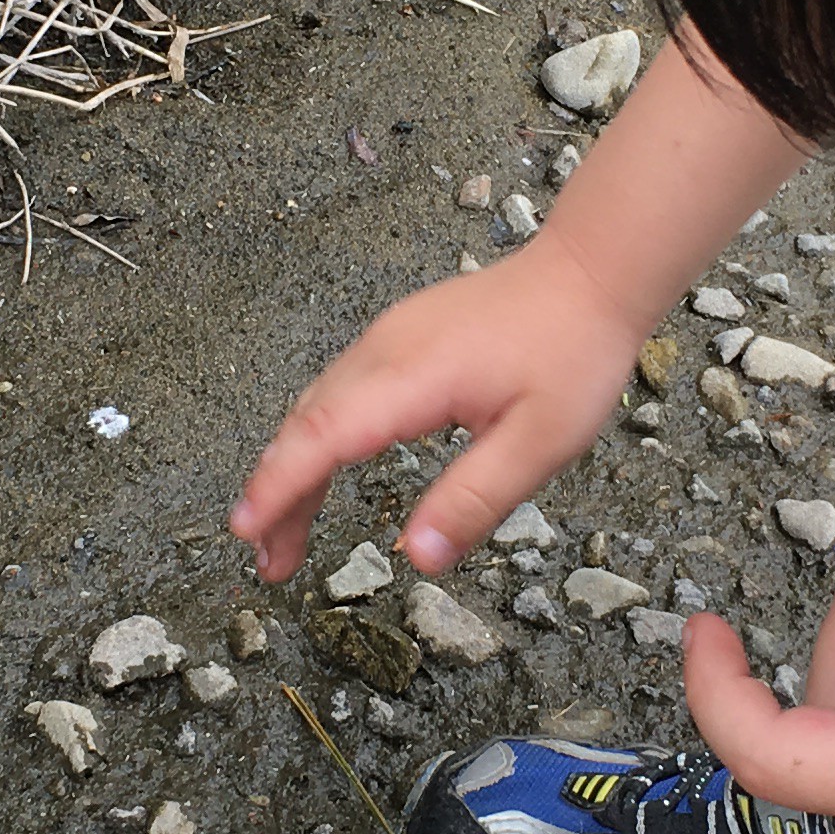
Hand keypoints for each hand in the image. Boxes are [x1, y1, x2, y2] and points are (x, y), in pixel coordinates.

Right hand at [229, 232, 646, 581]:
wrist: (589, 271)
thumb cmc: (572, 349)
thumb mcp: (540, 442)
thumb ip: (475, 500)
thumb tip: (418, 556)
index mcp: (413, 377)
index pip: (323, 437)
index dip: (278, 487)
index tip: (246, 530)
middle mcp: (385, 351)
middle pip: (305, 427)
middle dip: (276, 496)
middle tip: (270, 563)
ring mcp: (388, 338)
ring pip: (316, 407)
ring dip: (292, 469)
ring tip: (285, 532)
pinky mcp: (399, 338)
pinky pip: (337, 390)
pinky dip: (315, 437)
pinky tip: (321, 467)